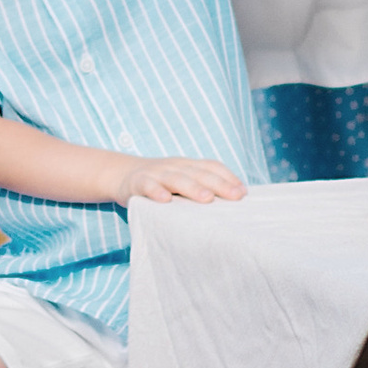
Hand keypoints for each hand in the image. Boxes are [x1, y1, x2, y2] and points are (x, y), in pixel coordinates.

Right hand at [127, 155, 248, 202]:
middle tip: (235, 196)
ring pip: (176, 178)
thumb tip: (232, 202)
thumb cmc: (162, 183)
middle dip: (219, 184)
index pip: (212, 167)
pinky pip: (147, 186)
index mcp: (188, 165)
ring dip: (192, 188)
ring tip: (206, 198)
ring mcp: (156, 173)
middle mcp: (175, 166)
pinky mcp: (137, 183)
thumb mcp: (182, 180)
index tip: (243, 193)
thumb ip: (201, 187)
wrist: (123, 174)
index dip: (228, 177)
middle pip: (199, 173)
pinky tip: (164, 200)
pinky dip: (155, 191)